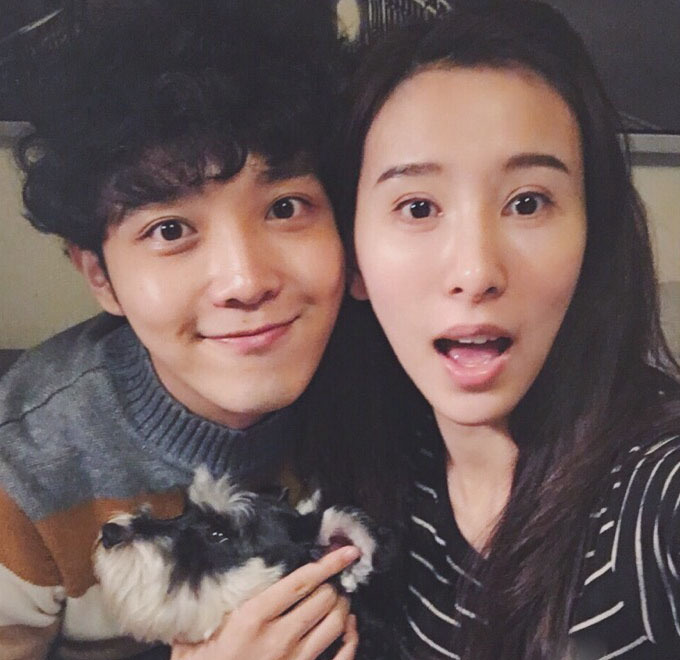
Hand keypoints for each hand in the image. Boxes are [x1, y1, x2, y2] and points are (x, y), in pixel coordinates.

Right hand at [170, 545, 359, 659]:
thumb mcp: (193, 632)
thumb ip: (212, 601)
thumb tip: (221, 569)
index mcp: (252, 618)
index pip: (301, 582)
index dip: (328, 563)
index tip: (347, 551)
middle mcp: (279, 639)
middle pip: (324, 600)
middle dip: (333, 585)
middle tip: (330, 580)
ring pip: (337, 625)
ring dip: (342, 607)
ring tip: (338, 599)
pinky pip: (342, 658)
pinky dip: (351, 638)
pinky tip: (349, 628)